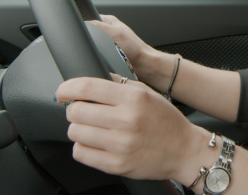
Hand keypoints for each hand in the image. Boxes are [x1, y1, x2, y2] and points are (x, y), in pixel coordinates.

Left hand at [55, 74, 207, 180]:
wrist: (184, 150)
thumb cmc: (165, 121)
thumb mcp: (147, 94)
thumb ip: (119, 85)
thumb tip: (88, 82)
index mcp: (133, 98)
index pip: (87, 88)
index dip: (67, 88)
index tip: (62, 91)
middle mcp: (127, 120)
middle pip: (76, 111)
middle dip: (74, 110)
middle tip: (84, 111)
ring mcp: (120, 144)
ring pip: (75, 132)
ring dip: (79, 129)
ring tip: (93, 128)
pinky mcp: (116, 165)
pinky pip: (80, 153)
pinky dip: (83, 147)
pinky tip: (95, 143)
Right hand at [87, 14, 153, 68]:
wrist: (142, 63)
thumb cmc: (135, 47)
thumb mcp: (116, 33)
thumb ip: (100, 26)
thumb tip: (85, 23)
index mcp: (109, 21)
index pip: (91, 19)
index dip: (86, 25)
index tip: (85, 32)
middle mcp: (107, 30)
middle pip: (90, 32)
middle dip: (90, 39)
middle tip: (97, 43)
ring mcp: (107, 41)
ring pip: (92, 43)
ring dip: (94, 48)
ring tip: (103, 50)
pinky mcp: (107, 52)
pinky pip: (96, 52)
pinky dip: (97, 55)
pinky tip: (102, 57)